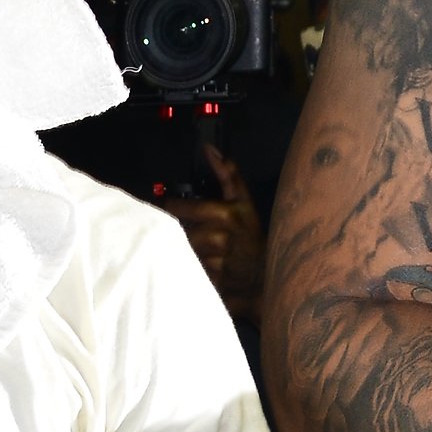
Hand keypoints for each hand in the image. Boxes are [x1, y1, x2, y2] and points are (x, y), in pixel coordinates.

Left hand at [177, 148, 264, 319]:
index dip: (174, 209)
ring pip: (181, 251)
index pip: (183, 209)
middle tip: (182, 233)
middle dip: (178, 232)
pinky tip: (196, 265)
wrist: (261, 277)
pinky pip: (187, 271)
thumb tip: (209, 149)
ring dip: (181, 250)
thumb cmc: (250, 236)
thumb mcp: (243, 201)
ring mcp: (215, 262)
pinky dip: (187, 268)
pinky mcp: (210, 282)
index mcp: (225, 214)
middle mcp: (219, 237)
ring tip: (192, 250)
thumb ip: (227, 174)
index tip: (170, 208)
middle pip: (179, 232)